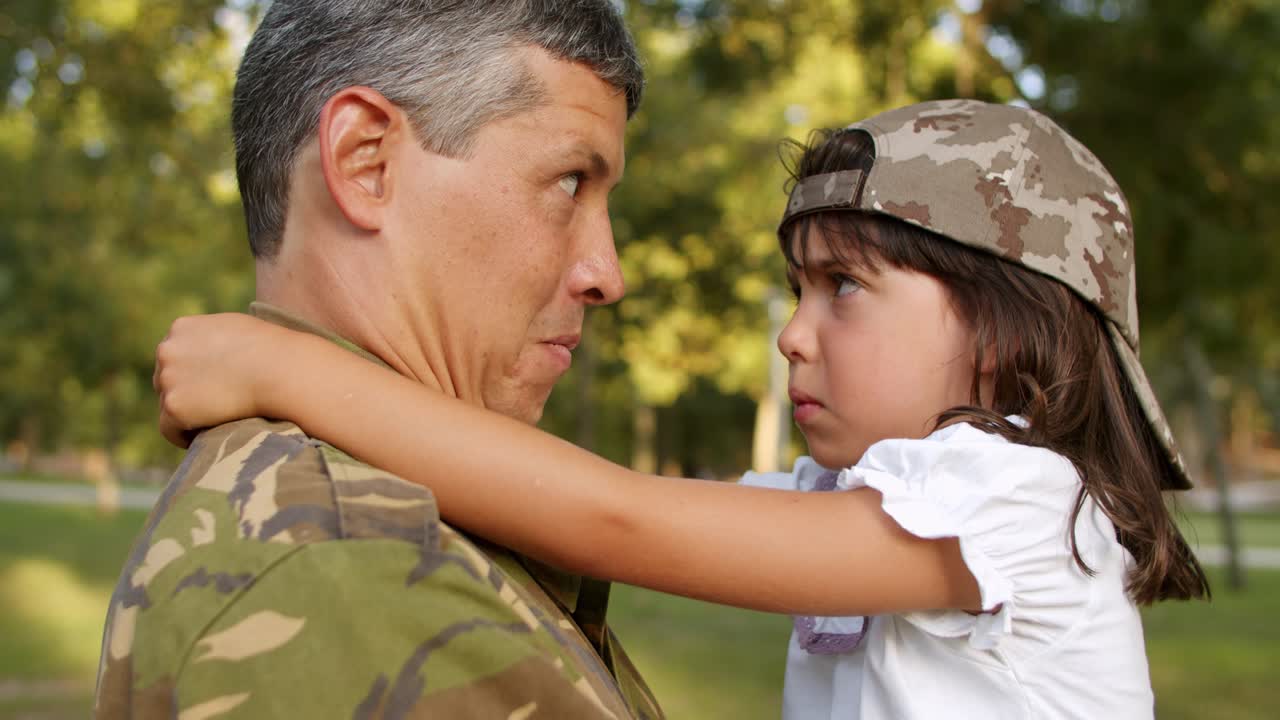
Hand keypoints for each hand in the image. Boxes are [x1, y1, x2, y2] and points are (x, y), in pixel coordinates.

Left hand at [153, 313, 286, 447]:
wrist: (278, 370)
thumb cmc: (271, 350)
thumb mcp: (236, 329)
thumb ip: (214, 338)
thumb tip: (213, 354)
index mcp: (182, 328)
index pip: (174, 356)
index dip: (192, 373)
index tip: (211, 387)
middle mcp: (168, 350)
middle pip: (165, 379)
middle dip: (185, 392)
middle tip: (214, 408)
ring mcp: (168, 378)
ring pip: (168, 404)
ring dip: (187, 414)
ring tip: (215, 423)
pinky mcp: (174, 405)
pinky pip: (169, 429)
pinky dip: (184, 436)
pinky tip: (206, 437)